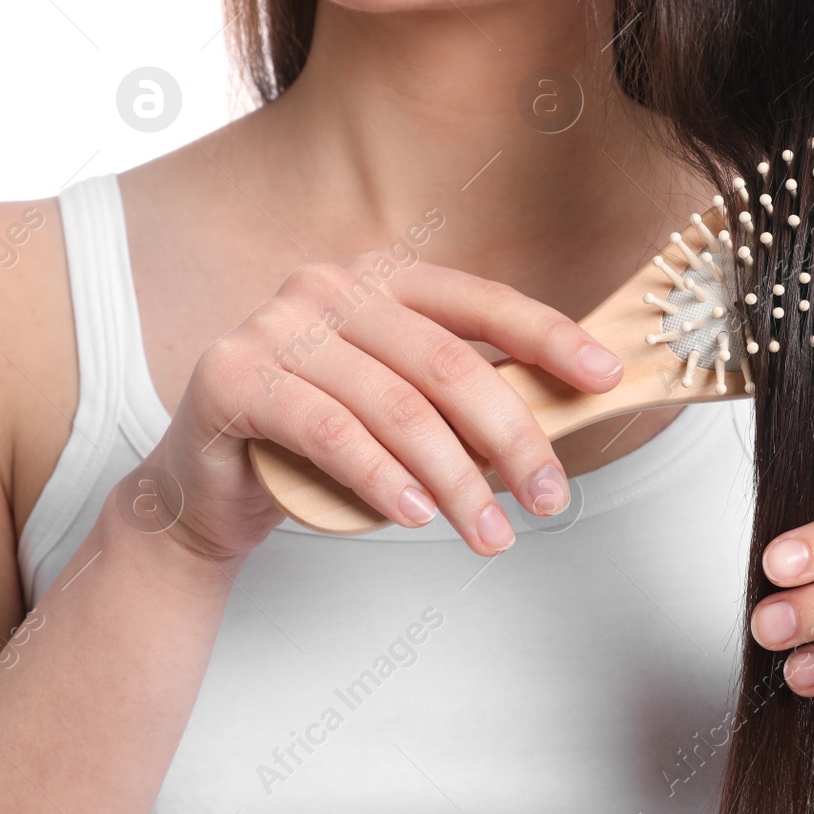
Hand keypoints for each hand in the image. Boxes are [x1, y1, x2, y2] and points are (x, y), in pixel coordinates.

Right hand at [125, 254, 624, 564]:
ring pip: (397, 408)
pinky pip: (330, 433)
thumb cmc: (322, 443)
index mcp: (382, 277)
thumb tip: (569, 411)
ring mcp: (276, 327)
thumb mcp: (402, 406)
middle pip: (448, 364)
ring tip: (490, 535)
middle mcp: (328, 288)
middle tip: (550, 497)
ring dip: (456, 481)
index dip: (551, 338)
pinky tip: (415, 515)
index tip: (605, 378)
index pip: (483, 302)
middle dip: (513, 436)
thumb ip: (466, 395)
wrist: (208, 487)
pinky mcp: (233, 379)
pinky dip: (381, 479)